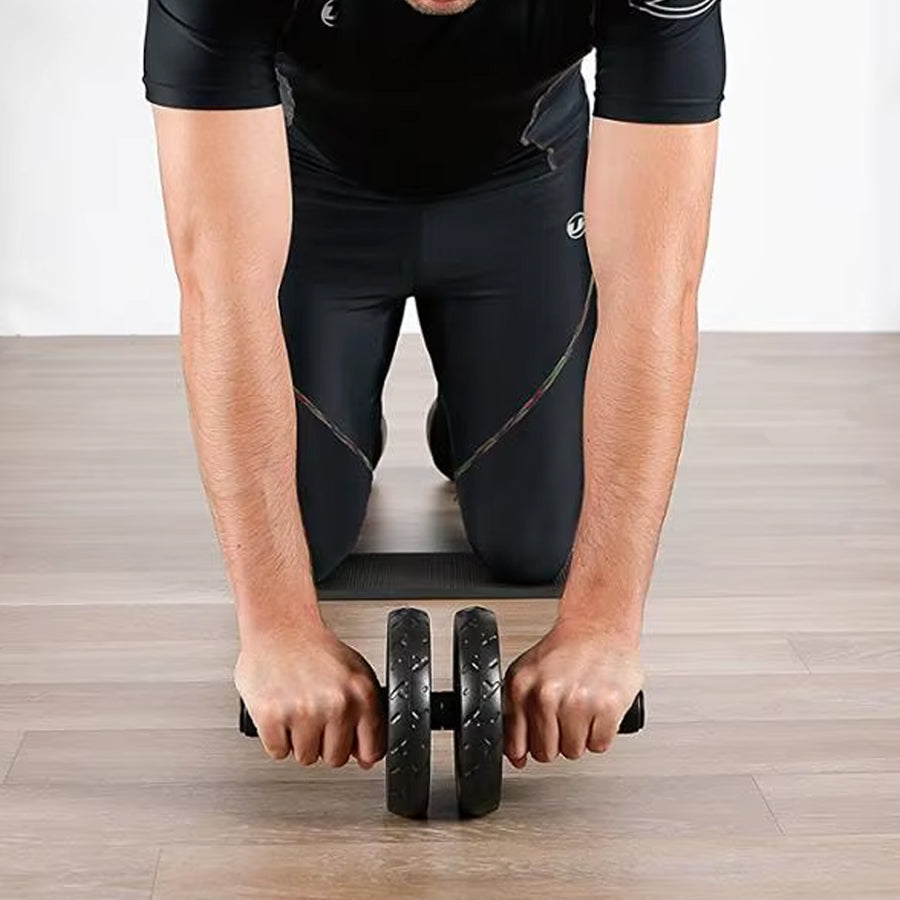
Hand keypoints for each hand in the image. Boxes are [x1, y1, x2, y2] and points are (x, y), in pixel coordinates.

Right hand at [234, 615, 384, 768]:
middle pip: (335, 759)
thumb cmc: (315, 650)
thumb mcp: (355, 674)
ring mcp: (304, 711)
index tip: (348, 743)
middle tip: (315, 717)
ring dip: (299, 741)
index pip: (371, 750)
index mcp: (361, 693)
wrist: (281, 627)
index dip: (357, 750)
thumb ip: (366, 714)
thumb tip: (366, 757)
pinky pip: (278, 752)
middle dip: (324, 743)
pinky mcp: (273, 717)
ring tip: (297, 710)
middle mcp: (336, 703)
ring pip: (306, 757)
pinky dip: (276, 738)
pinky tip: (281, 712)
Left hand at [503, 616, 644, 766]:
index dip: (531, 744)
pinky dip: (601, 734)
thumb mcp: (527, 674)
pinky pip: (599, 745)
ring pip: (574, 752)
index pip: (517, 745)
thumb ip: (516, 714)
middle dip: (557, 741)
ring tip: (583, 711)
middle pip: (546, 754)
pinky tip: (598, 712)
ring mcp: (578, 702)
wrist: (598, 626)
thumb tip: (516, 757)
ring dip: (581, 738)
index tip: (539, 737)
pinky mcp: (608, 707)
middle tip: (566, 719)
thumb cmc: (565, 651)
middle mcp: (547, 695)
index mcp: (522, 687)